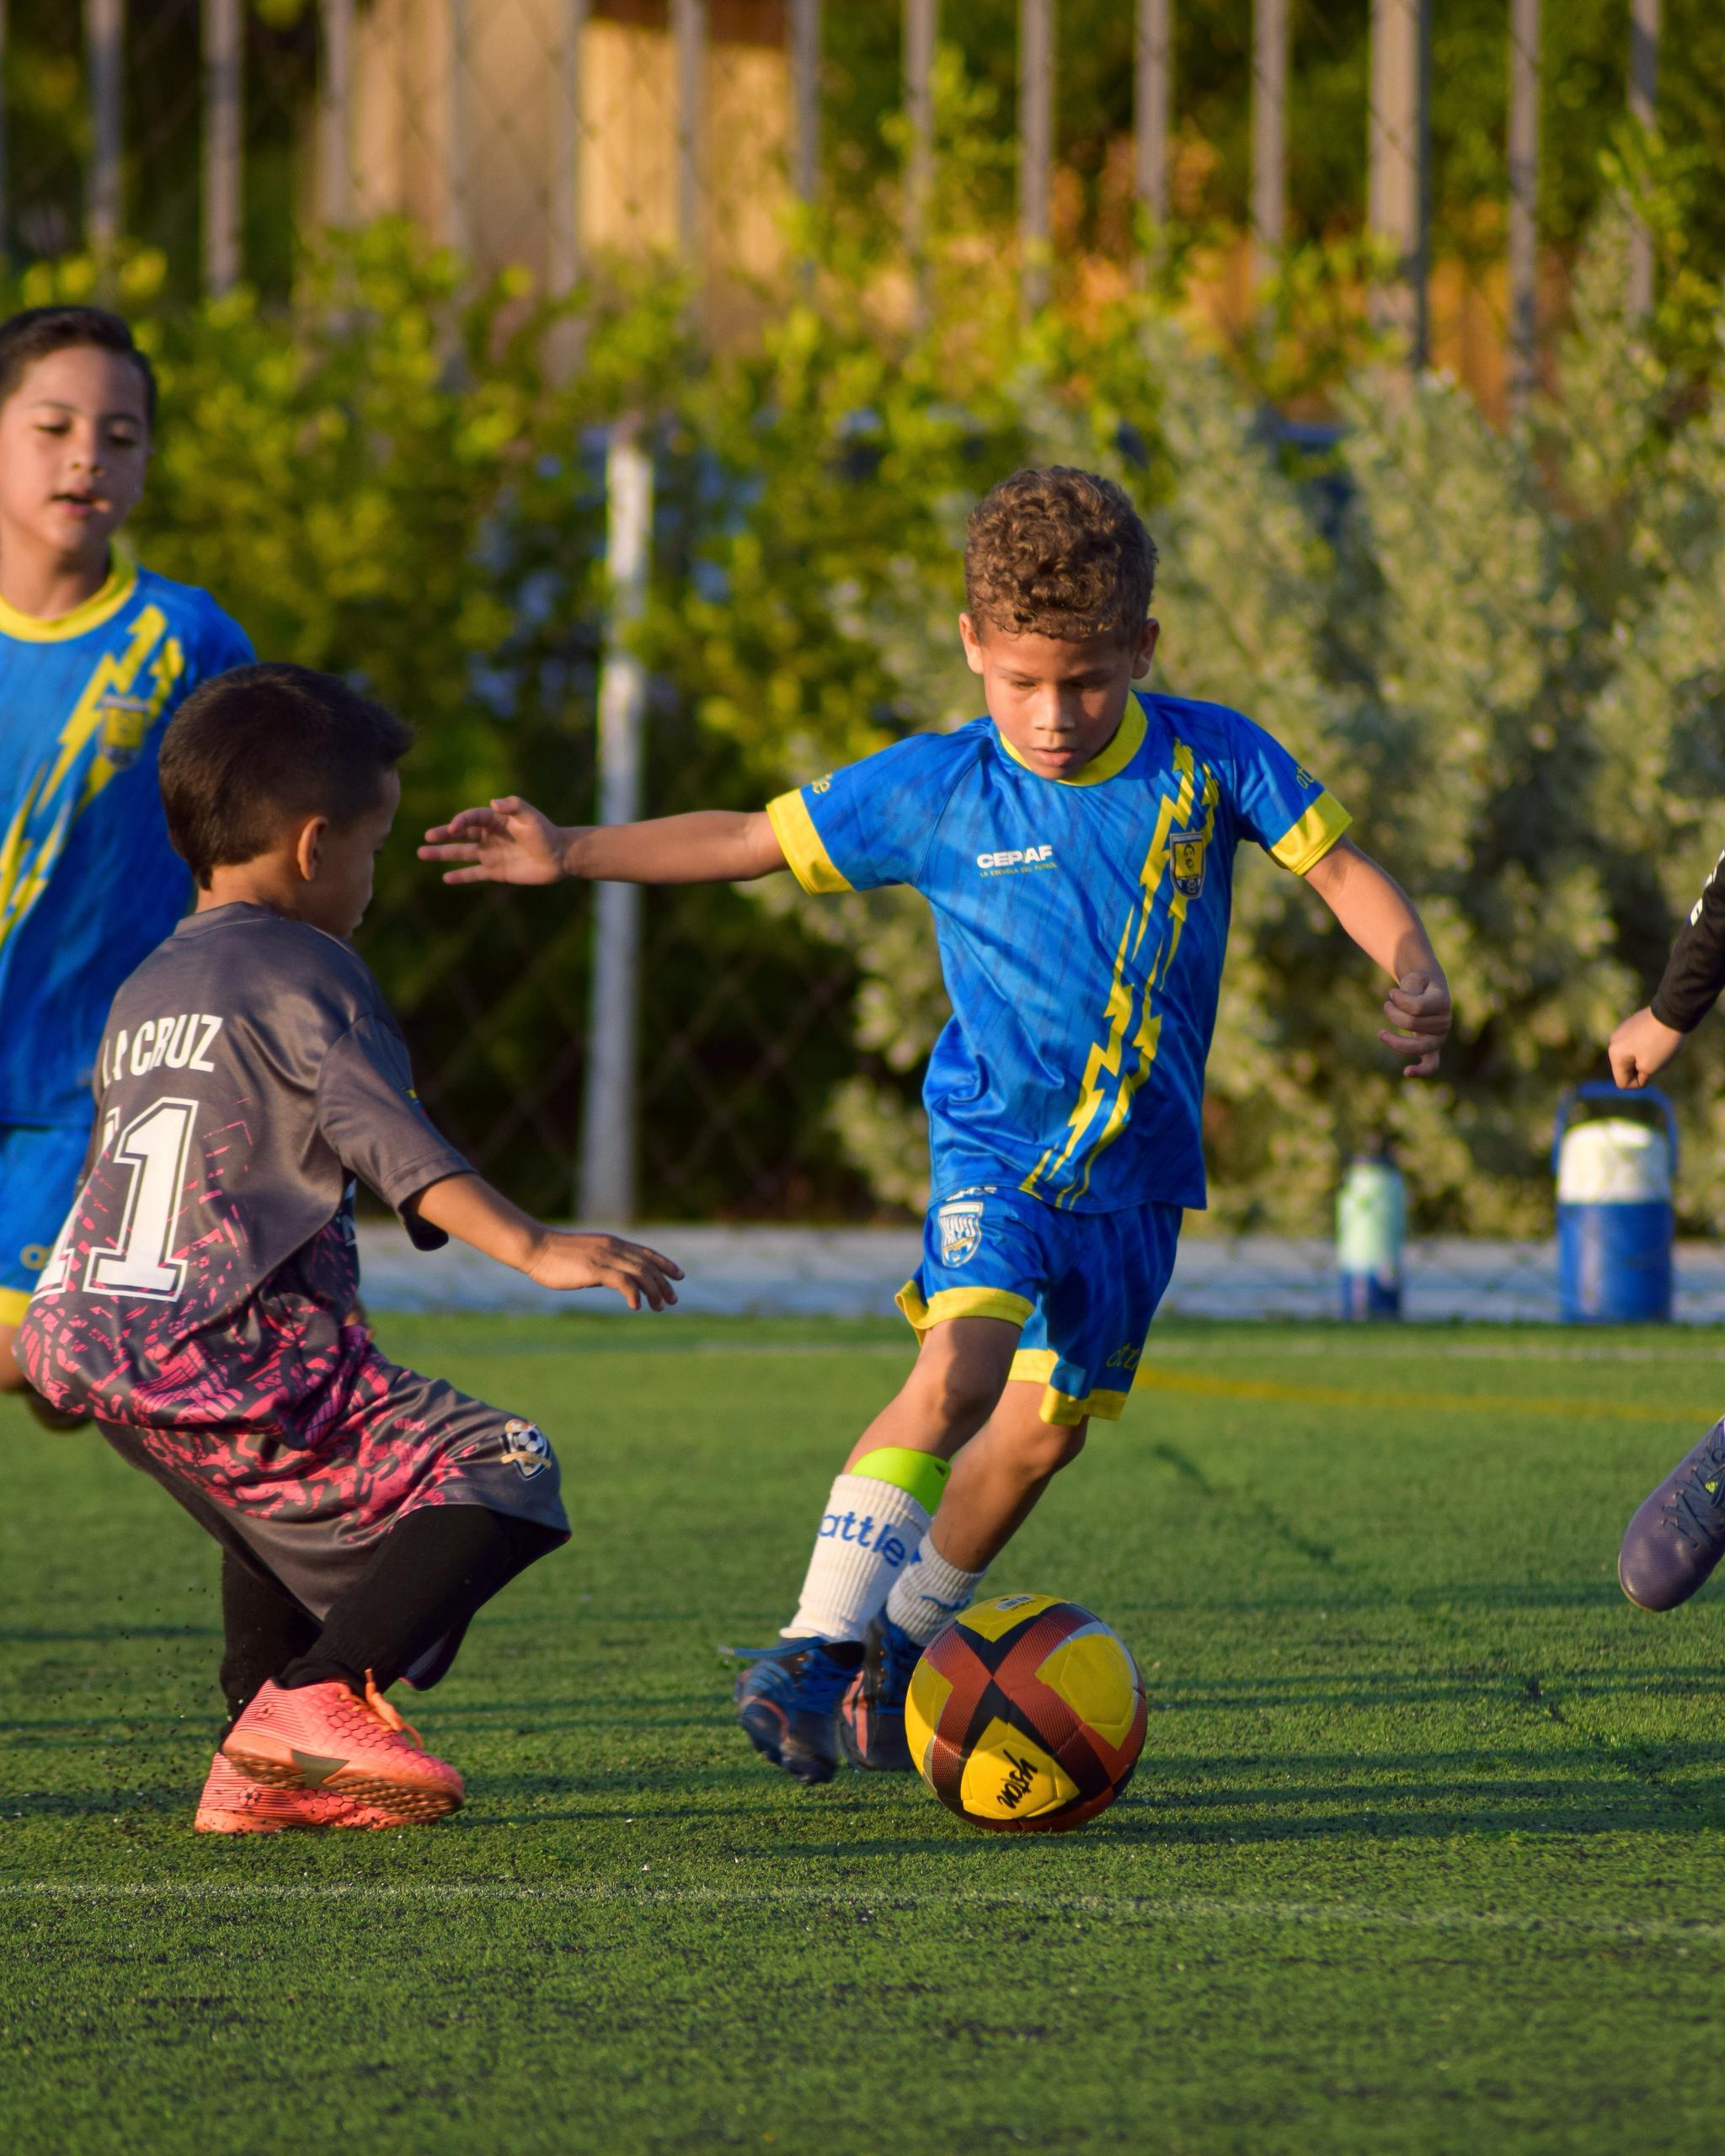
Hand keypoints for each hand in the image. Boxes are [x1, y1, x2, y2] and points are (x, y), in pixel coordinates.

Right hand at [419, 797, 575, 885]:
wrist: (559, 857)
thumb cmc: (546, 833)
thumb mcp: (531, 817)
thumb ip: (514, 807)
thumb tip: (493, 802)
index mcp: (496, 820)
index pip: (473, 818)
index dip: (461, 821)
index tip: (453, 827)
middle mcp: (489, 836)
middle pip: (461, 834)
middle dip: (443, 835)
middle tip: (426, 836)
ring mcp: (491, 854)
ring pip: (462, 853)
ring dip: (443, 854)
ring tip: (422, 853)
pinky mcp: (496, 871)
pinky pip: (474, 874)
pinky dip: (460, 876)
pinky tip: (445, 878)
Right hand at [525, 1230, 682, 1310]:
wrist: (536, 1248)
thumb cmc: (557, 1255)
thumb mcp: (588, 1257)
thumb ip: (605, 1265)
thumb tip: (616, 1280)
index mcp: (613, 1243)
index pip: (647, 1253)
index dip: (666, 1264)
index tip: (679, 1276)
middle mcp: (614, 1248)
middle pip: (649, 1265)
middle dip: (664, 1283)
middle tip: (673, 1300)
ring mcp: (605, 1257)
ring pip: (641, 1273)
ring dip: (654, 1291)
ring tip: (659, 1307)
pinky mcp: (595, 1269)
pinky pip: (622, 1281)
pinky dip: (633, 1294)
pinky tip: (636, 1306)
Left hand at [1380, 970, 1450, 1078]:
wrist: (1427, 992)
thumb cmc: (1418, 985)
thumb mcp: (1414, 979)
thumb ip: (1408, 988)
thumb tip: (1396, 999)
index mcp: (1443, 1002)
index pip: (1417, 1008)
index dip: (1398, 999)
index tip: (1391, 992)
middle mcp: (1444, 1022)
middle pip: (1412, 1024)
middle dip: (1393, 1013)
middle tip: (1387, 1004)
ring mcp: (1439, 1038)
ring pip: (1416, 1046)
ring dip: (1395, 1040)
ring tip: (1381, 1033)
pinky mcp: (1432, 1050)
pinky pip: (1431, 1065)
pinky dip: (1421, 1070)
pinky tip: (1407, 1072)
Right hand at [1608, 1006, 1683, 1089]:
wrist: (1672, 1013)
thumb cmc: (1661, 1043)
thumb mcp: (1651, 1067)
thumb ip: (1640, 1076)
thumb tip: (1639, 1072)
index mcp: (1614, 1054)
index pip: (1622, 1082)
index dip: (1638, 1084)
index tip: (1652, 1073)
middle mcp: (1613, 1041)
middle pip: (1625, 1068)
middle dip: (1640, 1069)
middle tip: (1657, 1060)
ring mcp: (1622, 1030)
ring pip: (1631, 1055)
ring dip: (1644, 1057)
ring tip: (1659, 1048)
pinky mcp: (1631, 1023)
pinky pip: (1635, 1042)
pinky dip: (1646, 1045)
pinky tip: (1658, 1038)